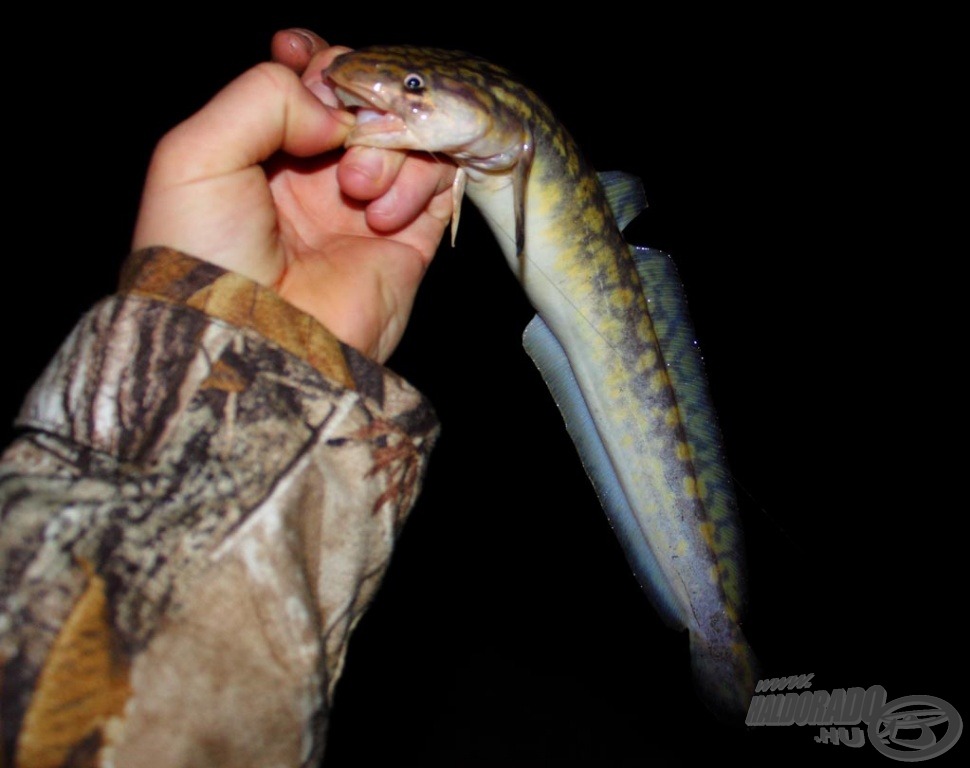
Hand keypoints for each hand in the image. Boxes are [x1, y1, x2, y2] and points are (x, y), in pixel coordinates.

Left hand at [132, 29, 455, 362]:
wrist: (249, 344)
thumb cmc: (206, 254)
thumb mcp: (195, 155)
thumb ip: (262, 97)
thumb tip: (334, 110)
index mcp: (262, 151)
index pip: (309, 81)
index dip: (319, 62)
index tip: (310, 59)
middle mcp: (315, 176)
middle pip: (365, 101)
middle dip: (360, 98)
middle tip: (340, 129)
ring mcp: (363, 209)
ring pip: (407, 135)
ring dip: (388, 147)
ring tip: (356, 189)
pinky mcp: (407, 242)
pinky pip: (440, 181)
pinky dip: (422, 179)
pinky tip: (383, 215)